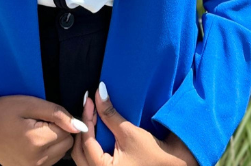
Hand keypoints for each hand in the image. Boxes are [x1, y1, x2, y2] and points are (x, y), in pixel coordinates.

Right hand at [0, 91, 88, 165]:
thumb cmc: (5, 109)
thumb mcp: (31, 104)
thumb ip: (58, 114)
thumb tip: (81, 126)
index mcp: (37, 141)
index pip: (69, 132)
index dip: (59, 121)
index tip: (43, 116)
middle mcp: (36, 160)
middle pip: (66, 145)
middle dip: (59, 132)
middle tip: (39, 123)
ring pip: (60, 154)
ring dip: (53, 143)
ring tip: (34, 131)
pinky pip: (49, 162)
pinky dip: (46, 152)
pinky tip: (32, 142)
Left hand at [72, 82, 198, 165]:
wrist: (172, 164)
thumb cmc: (153, 153)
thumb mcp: (129, 133)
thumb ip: (110, 114)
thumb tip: (99, 92)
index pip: (86, 142)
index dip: (86, 119)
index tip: (89, 100)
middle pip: (78, 151)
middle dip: (82, 128)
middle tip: (89, 108)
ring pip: (82, 156)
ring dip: (85, 136)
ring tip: (92, 118)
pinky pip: (90, 159)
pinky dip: (90, 145)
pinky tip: (96, 131)